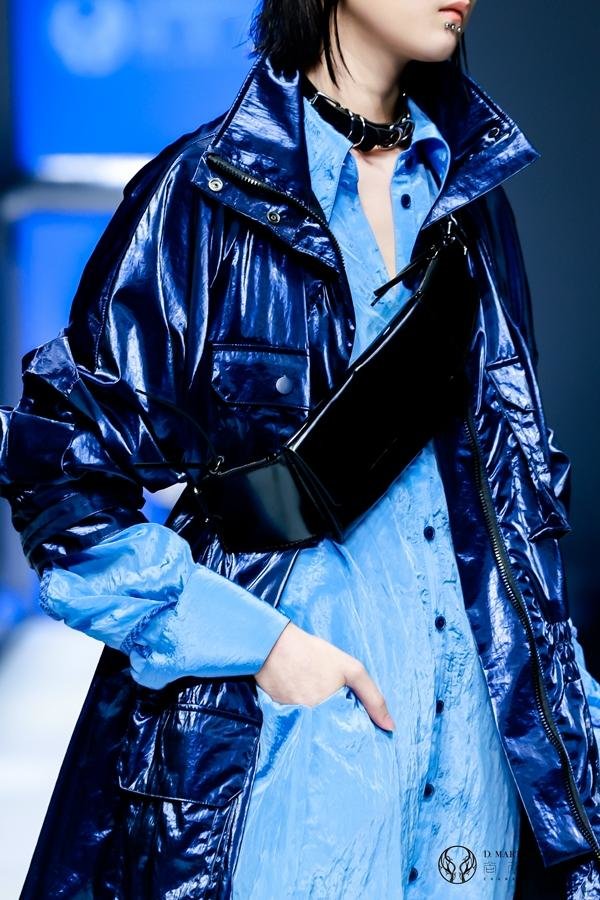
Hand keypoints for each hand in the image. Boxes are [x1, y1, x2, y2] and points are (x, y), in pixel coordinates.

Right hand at [255, 621, 394, 731]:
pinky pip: (295, 721)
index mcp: (330, 714)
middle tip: (333, 707)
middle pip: (329, 733)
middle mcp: (311, 722)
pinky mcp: (279, 715)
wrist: (273, 645)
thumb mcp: (351, 669)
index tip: (359, 731)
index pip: (347, 735)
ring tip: (316, 698)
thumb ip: (373, 698)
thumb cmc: (314, 653)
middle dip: (335, 726)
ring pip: (312, 728)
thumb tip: (390, 727)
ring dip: (318, 721)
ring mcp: (293, 719)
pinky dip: (301, 714)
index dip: (353, 732)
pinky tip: (301, 696)